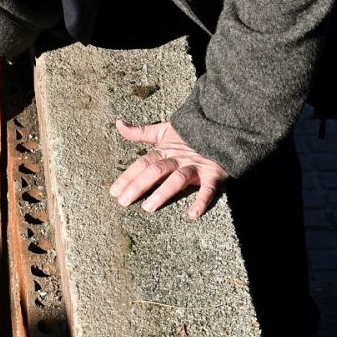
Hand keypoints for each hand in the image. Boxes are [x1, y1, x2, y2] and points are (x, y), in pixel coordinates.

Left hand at [108, 120, 229, 218]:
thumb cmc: (190, 135)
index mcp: (166, 150)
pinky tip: (193, 214)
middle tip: (123, 202)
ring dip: (163, 193)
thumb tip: (119, 123)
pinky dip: (202, 200)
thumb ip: (140, 132)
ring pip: (178, 178)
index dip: (128, 176)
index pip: (143, 163)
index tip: (113, 191)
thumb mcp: (164, 131)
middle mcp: (179, 158)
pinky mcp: (214, 174)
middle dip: (138, 186)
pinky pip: (208, 189)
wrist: (222, 129)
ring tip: (149, 208)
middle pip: (156, 170)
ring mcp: (196, 166)